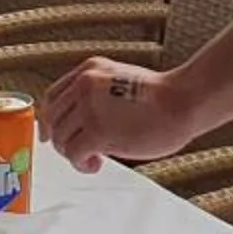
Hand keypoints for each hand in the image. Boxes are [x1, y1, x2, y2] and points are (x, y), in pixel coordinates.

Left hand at [43, 57, 197, 172]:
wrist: (183, 100)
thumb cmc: (162, 96)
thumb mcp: (120, 79)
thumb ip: (97, 93)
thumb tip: (80, 121)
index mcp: (89, 70)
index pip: (52, 96)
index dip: (49, 120)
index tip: (50, 135)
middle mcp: (84, 85)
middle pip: (53, 119)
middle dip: (62, 140)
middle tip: (81, 150)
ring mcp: (89, 108)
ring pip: (61, 138)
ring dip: (74, 154)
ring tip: (95, 157)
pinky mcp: (97, 132)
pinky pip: (73, 154)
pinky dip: (81, 164)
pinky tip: (97, 163)